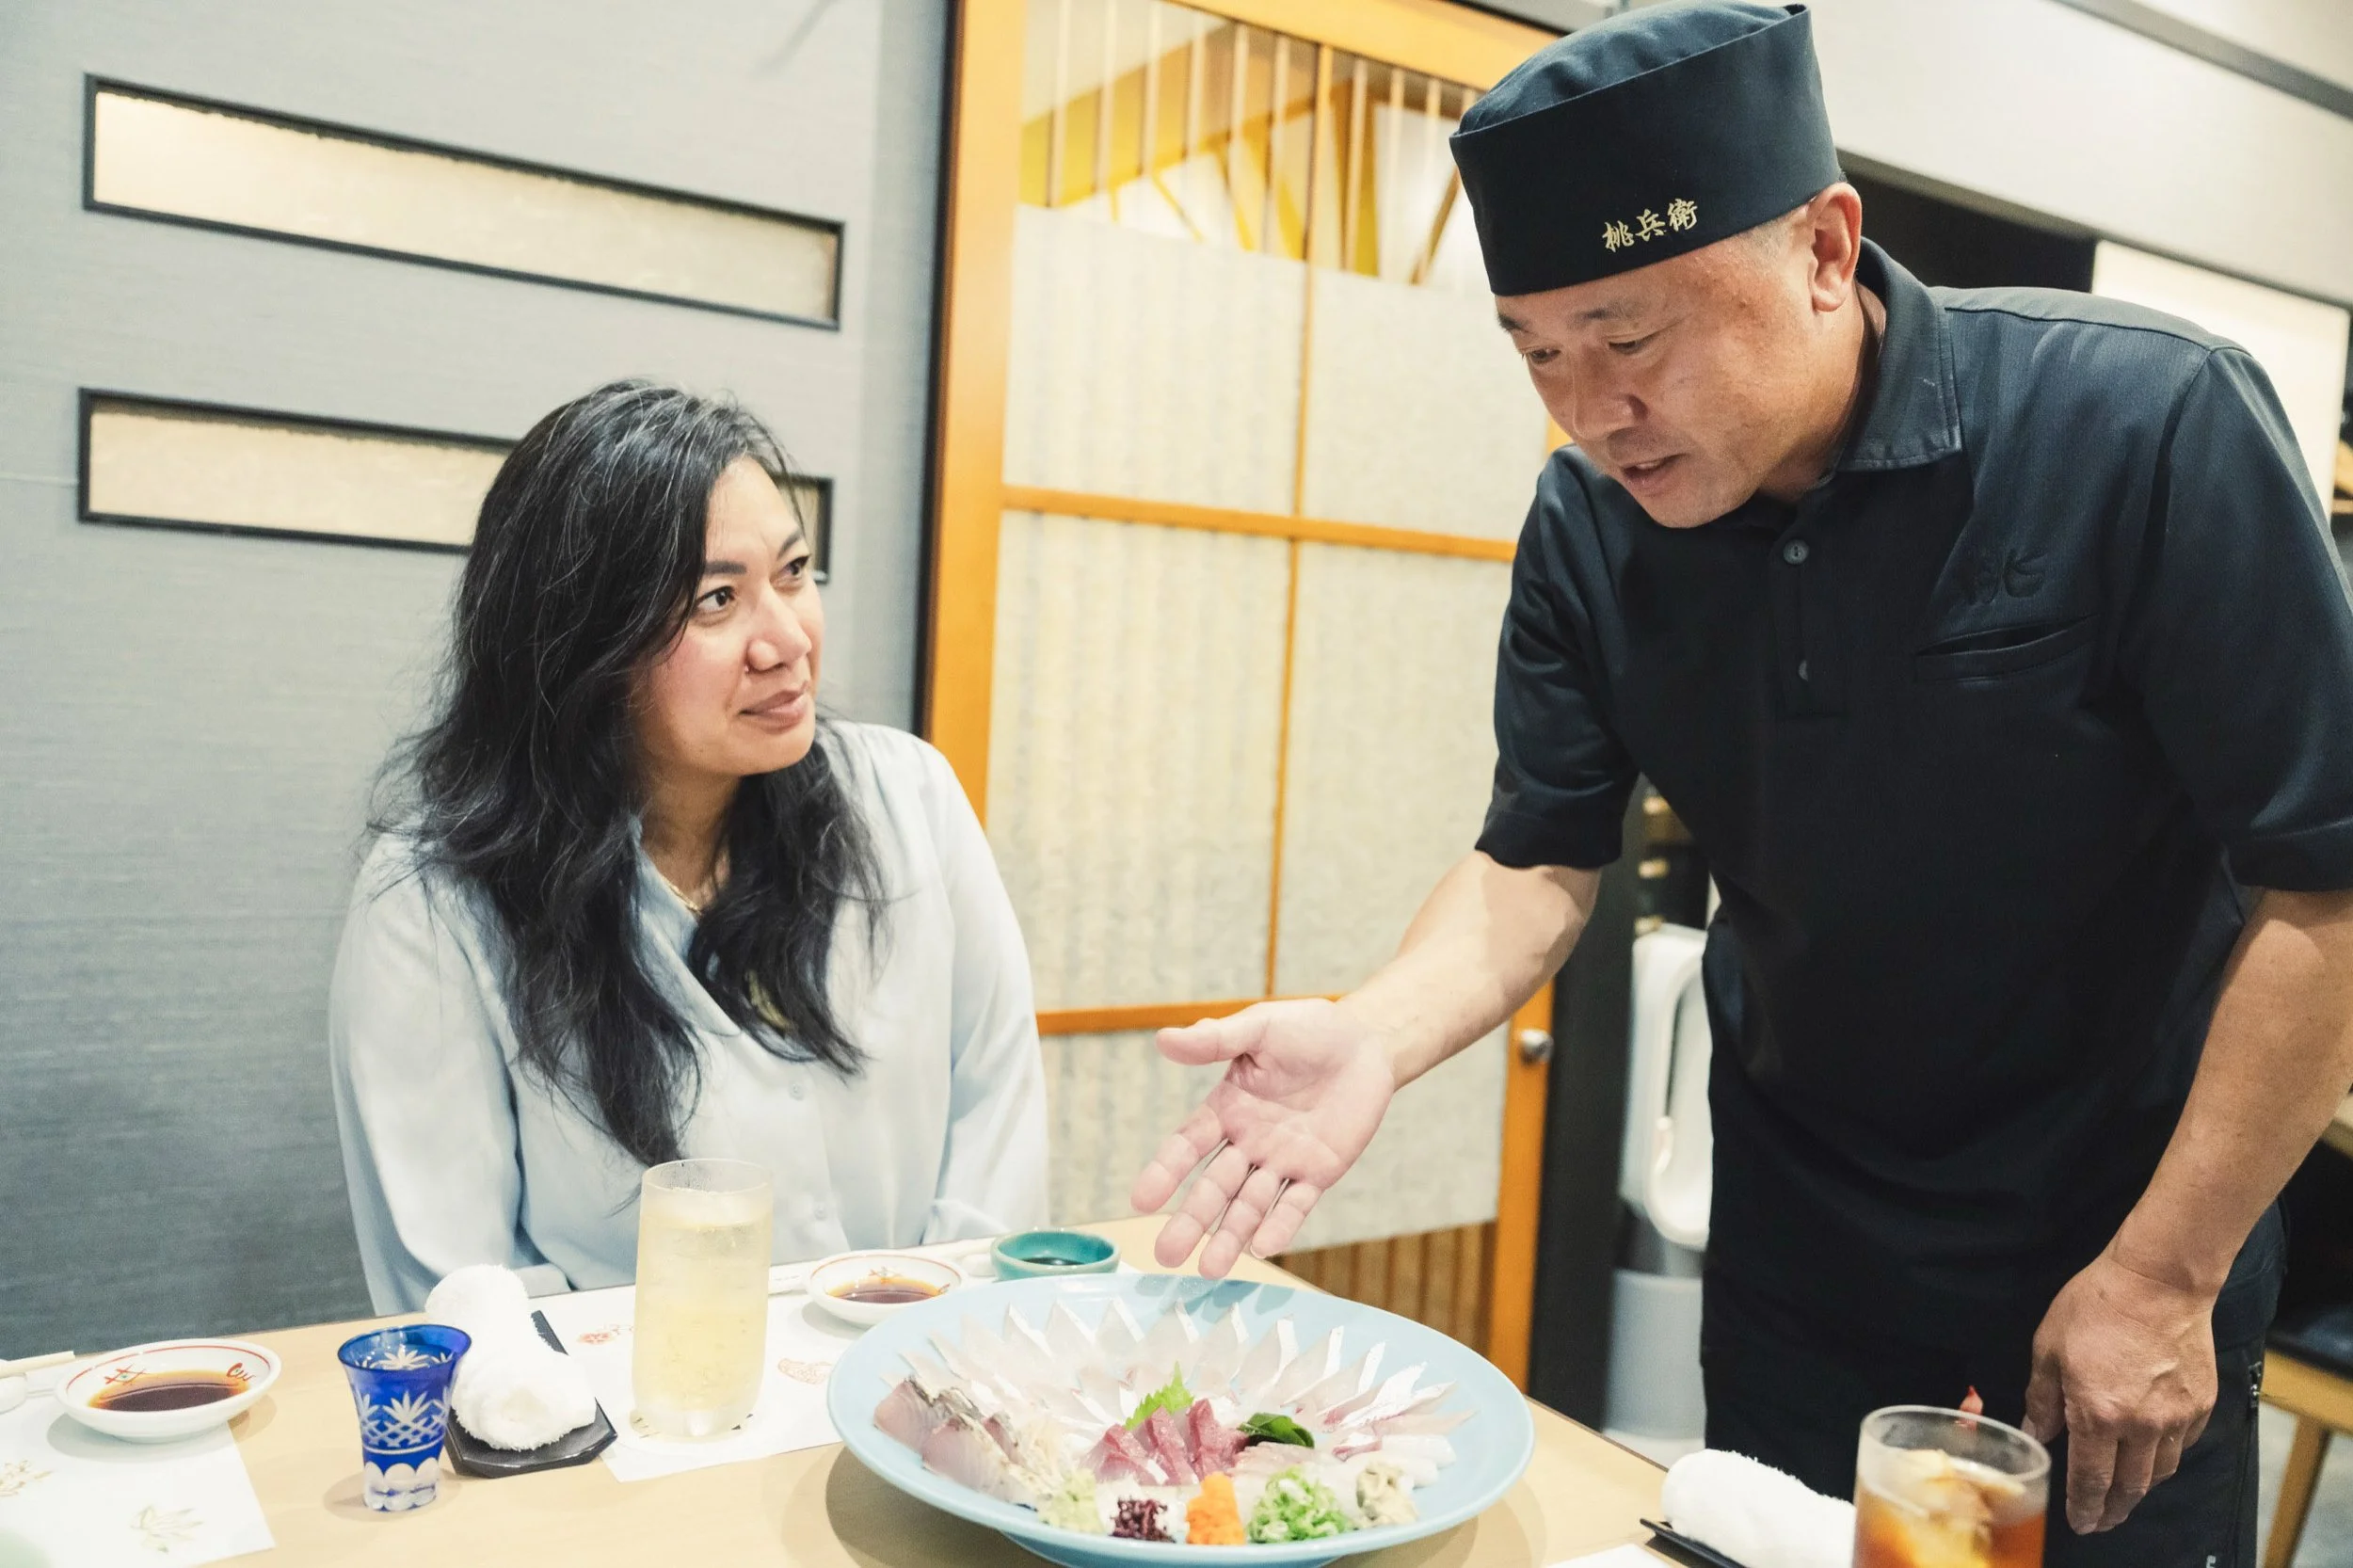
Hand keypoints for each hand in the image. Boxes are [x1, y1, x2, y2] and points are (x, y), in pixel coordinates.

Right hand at [1129, 998, 1396, 1277]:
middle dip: (1190, 1221)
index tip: (1140, 1200)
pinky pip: (1296, 1204)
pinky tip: (1262, 1248)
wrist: (1366, 1043)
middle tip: (1166, 1255)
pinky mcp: (1319, 1172)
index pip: (1188, 1145)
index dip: (1165, 1172)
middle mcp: (1248, 1142)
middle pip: (1213, 1188)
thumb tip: (1163, 1039)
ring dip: (1229, 1236)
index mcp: (1227, 1108)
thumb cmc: (1307, 1029)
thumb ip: (1215, 1039)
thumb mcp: (1258, 1028)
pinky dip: (1280, 1225)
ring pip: (1249, 1205)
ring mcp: (1282, 1161)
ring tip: (1209, 1271)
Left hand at [2022, 1247, 2218, 1534]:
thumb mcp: (2049, 1347)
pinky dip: (2165, 1456)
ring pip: (2160, 1471)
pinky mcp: (2201, 1404)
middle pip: (2129, 1486)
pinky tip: (2153, 1454)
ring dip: (2140, 1488)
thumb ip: (2042, 1398)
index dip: (2084, 1506)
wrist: (2159, 1281)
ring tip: (2125, 1494)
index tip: (2080, 1523)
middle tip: (2102, 1521)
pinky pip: (2182, 1445)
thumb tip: (2035, 1434)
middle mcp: (2141, 1425)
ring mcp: (2176, 1417)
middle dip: (2113, 1509)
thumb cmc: (2097, 1306)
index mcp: (2098, 1414)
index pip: (2090, 1478)